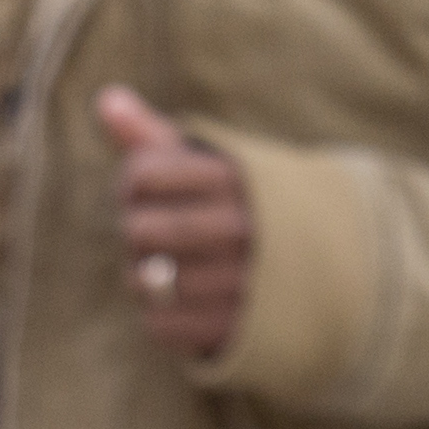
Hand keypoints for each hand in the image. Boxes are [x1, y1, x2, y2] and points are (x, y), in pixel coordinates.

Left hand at [100, 87, 251, 362]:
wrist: (323, 265)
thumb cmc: (240, 205)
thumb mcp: (206, 163)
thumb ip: (153, 137)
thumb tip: (106, 100)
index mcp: (235, 177)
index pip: (142, 174)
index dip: (130, 183)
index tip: (146, 190)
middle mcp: (243, 227)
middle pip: (139, 229)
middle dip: (132, 231)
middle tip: (149, 233)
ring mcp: (242, 281)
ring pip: (146, 280)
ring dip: (141, 275)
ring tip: (164, 266)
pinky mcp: (235, 328)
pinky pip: (159, 324)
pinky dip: (156, 313)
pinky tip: (178, 299)